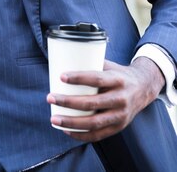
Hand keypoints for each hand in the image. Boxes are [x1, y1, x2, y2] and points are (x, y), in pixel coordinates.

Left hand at [46, 57, 164, 140]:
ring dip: (71, 123)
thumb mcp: (109, 66)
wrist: (144, 88)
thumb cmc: (119, 75)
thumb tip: (64, 58)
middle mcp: (121, 98)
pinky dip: (81, 135)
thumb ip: (91, 64)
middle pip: (92, 103)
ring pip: (94, 122)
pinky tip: (66, 131)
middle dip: (68, 102)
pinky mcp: (119, 127)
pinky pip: (98, 135)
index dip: (79, 78)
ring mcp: (121, 115)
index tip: (61, 76)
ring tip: (54, 119)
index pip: (97, 79)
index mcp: (118, 80)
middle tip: (50, 98)